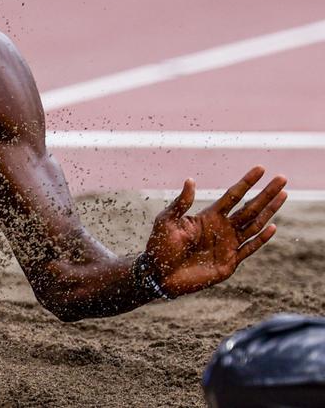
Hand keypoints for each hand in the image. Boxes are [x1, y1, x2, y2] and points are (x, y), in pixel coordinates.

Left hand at [145, 166, 287, 297]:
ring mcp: (228, 244)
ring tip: (283, 195)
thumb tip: (190, 180)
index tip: (260, 168)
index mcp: (209, 216)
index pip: (233, 195)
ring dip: (269, 211)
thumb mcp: (166, 221)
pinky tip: (273, 226)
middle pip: (250, 207)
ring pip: (255, 224)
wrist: (160, 274)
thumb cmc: (160, 246)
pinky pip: (249, 248)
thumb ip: (180, 203)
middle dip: (266, 193)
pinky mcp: (229, 262)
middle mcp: (222, 228)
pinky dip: (261, 239)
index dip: (247, 182)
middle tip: (282, 178)